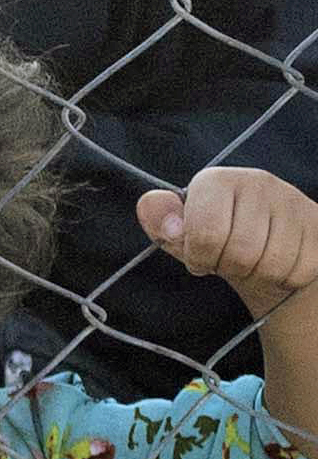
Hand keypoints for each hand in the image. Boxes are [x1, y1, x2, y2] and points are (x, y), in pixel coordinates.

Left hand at [138, 164, 317, 324]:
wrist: (267, 245)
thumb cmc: (216, 239)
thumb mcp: (180, 234)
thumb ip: (161, 222)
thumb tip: (158, 212)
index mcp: (216, 181)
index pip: (207, 233)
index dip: (199, 257)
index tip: (199, 256)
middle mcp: (257, 182)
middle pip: (242, 253)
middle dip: (229, 268)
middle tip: (227, 260)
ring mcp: (292, 201)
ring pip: (274, 263)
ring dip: (258, 274)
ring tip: (252, 260)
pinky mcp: (317, 223)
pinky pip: (300, 269)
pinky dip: (285, 277)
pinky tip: (277, 261)